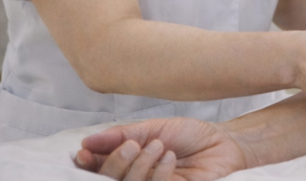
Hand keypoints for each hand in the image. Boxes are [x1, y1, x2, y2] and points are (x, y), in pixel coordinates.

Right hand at [74, 117, 245, 180]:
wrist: (222, 143)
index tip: (83, 153)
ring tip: (157, 146)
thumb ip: (121, 136)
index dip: (87, 164)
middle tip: (132, 146)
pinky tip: (170, 157)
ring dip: (139, 166)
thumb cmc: (189, 135)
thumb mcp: (153, 129)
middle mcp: (135, 178)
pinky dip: (158, 173)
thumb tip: (87, 141)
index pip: (97, 169)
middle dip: (114, 164)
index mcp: (126, 162)